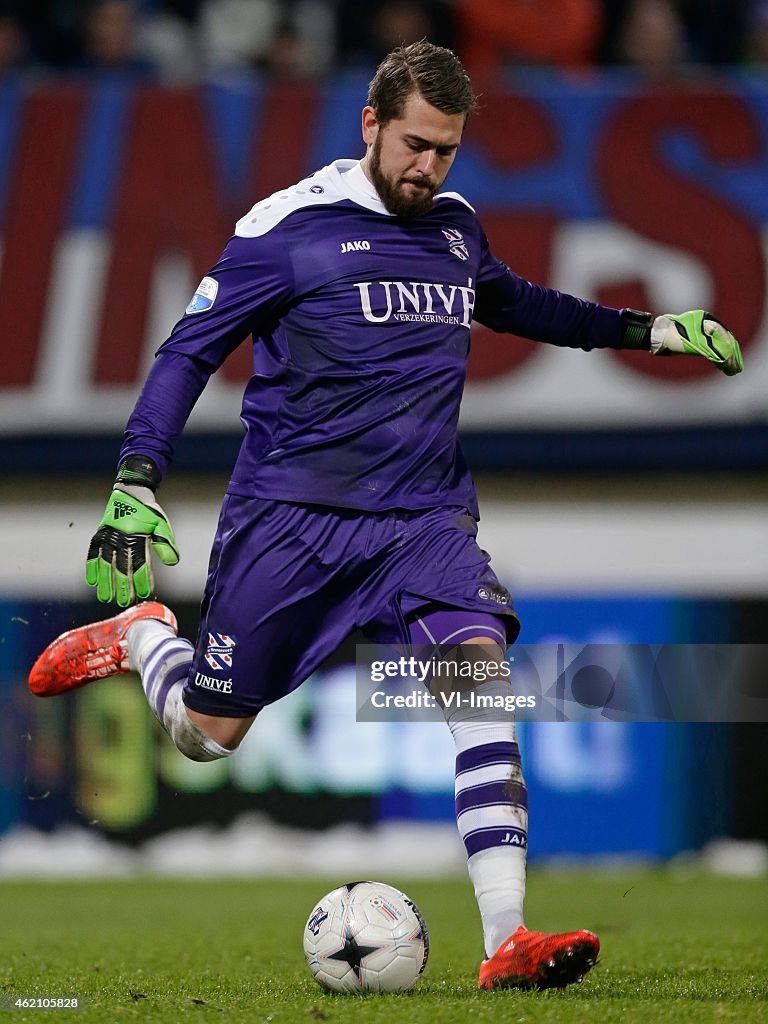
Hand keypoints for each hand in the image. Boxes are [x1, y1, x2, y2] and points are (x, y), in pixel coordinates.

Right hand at [85, 485, 178, 605]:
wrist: (131, 492)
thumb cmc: (149, 511)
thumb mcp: (161, 525)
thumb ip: (165, 544)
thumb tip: (172, 563)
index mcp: (137, 536)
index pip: (140, 562)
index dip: (142, 579)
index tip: (144, 593)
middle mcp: (121, 537)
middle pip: (121, 566)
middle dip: (123, 585)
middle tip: (125, 602)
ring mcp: (108, 536)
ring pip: (105, 563)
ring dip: (106, 581)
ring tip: (106, 598)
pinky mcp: (100, 534)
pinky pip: (93, 552)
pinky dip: (91, 567)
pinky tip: (91, 581)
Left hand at [651, 310, 742, 375]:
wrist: (654, 335)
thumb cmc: (672, 336)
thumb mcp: (694, 343)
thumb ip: (711, 349)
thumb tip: (726, 359)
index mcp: (707, 320)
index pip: (725, 338)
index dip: (731, 352)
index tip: (734, 365)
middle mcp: (706, 324)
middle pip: (723, 342)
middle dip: (731, 356)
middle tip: (737, 370)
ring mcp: (700, 331)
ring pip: (717, 346)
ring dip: (725, 359)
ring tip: (732, 371)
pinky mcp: (694, 340)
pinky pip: (710, 349)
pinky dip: (716, 358)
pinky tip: (722, 366)